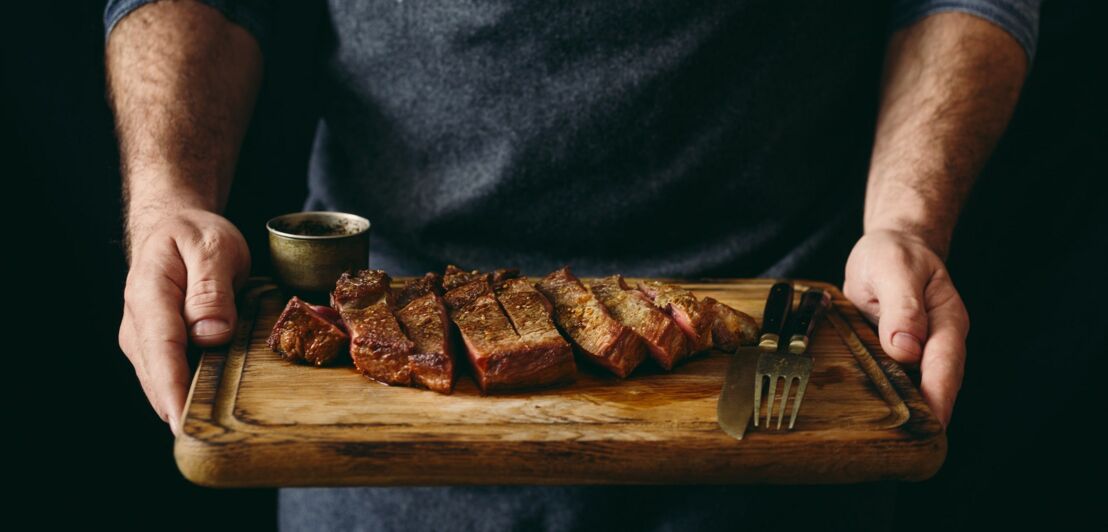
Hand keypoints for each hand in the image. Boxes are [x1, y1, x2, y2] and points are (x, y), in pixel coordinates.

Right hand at [119, 209, 249, 434]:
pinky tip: (210, 407)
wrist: (173, 227)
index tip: (183, 421)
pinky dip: (187, 393)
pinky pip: (171, 376)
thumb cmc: (195, 235)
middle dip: (181, 409)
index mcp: (150, 294)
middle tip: (214, 438)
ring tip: (217, 429)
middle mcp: (138, 323)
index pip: (161, 349)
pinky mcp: (156, 348)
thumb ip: (211, 289)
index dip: (172, 388)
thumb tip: (211, 334)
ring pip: (162, 381)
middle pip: (158, 375)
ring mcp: (143, 339)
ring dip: (186, 403)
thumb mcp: (213, 247)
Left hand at [843, 229, 968, 426]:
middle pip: (937, 383)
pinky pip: (898, 378)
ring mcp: (920, 349)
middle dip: (928, 415)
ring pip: (918, 385)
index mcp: (946, 319)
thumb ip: (902, 305)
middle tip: (911, 444)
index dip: (939, 396)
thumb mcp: (893, 268)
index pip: (946, 364)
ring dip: (909, 410)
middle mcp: (939, 339)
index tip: (932, 424)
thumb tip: (906, 348)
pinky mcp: (899, 354)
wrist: (890, 246)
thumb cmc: (893, 254)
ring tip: (894, 440)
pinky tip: (877, 416)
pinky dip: (891, 396)